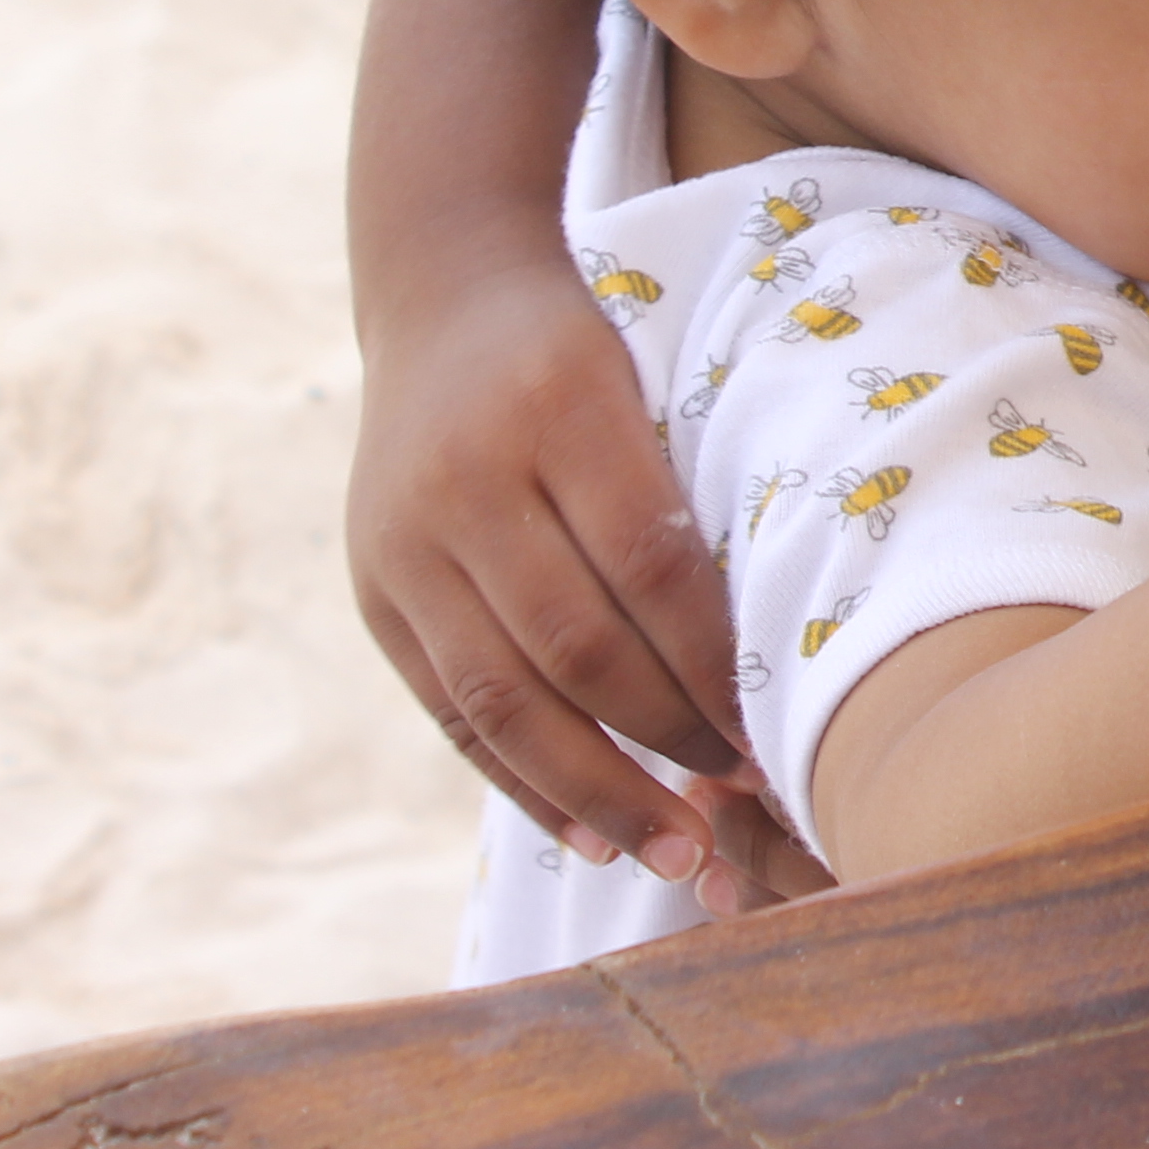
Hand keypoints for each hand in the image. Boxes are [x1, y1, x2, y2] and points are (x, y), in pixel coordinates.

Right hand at [345, 242, 767, 906]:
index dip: (712, 663)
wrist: (444, 297)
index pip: (650, 565)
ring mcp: (406, 539)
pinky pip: (449, 708)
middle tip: (737, 808)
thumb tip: (774, 666)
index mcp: (562, 407)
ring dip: (592, 789)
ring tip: (668, 850)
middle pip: (575, 643)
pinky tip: (583, 833)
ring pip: (504, 695)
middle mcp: (470, 478)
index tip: (775, 733)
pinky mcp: (374, 588)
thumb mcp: (650, 387)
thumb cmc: (588, 358)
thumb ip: (687, 506)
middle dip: (663, 741)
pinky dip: (518, 779)